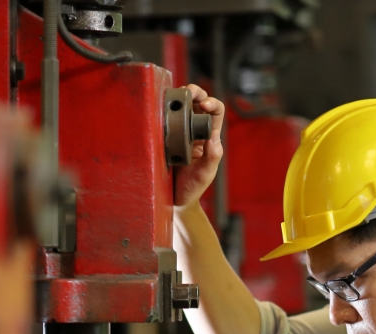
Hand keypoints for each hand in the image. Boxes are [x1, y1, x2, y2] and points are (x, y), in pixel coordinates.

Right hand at [173, 84, 223, 208]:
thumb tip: (214, 138)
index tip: (204, 106)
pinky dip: (163, 109)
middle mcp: (195, 130)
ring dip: (178, 97)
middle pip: (198, 101)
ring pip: (181, 106)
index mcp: (209, 136)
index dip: (212, 103)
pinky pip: (165, 118)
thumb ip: (212, 156)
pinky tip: (159, 108)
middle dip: (195, 92)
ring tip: (173, 97)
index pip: (216, 112)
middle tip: (188, 92)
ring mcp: (179, 131)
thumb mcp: (206, 173)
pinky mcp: (164, 135)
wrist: (174, 199)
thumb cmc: (192, 187)